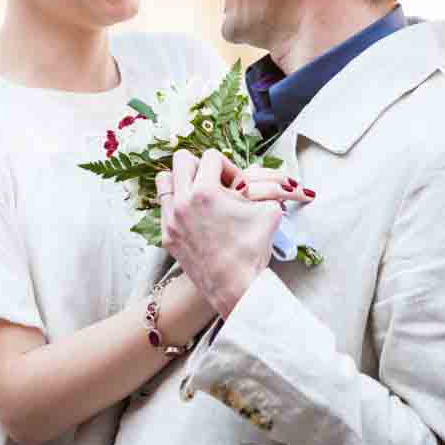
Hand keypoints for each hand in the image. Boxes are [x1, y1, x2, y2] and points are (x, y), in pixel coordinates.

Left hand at [157, 149, 312, 317]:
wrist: (236, 287)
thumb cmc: (252, 250)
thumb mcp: (269, 212)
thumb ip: (269, 189)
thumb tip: (279, 182)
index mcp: (205, 191)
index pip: (211, 156)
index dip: (229, 168)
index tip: (236, 186)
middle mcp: (183, 202)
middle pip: (181, 160)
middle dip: (201, 167)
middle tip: (215, 184)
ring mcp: (171, 219)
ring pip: (164, 180)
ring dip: (181, 181)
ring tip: (199, 195)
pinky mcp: (167, 236)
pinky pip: (164, 207)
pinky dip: (178, 205)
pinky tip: (195, 217)